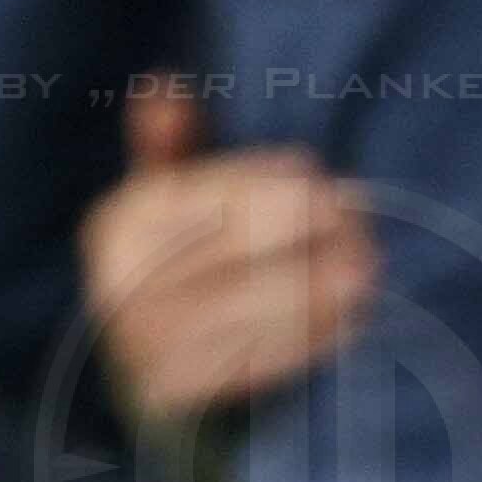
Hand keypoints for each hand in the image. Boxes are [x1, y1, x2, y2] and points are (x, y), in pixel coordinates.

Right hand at [77, 86, 374, 420]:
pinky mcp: (178, 395)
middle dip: (299, 237)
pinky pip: (251, 364)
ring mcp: (145, 346)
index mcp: (116, 228)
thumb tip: (163, 86)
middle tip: (359, 225)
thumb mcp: (160, 200)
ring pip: (245, 310)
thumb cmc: (173, 262)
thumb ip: (167, 148)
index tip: (319, 177)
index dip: (262, 187)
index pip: (199, 199)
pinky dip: (304, 343)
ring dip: (313, 291)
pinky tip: (347, 322)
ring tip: (365, 272)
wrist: (141, 366)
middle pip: (226, 255)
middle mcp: (119, 287)